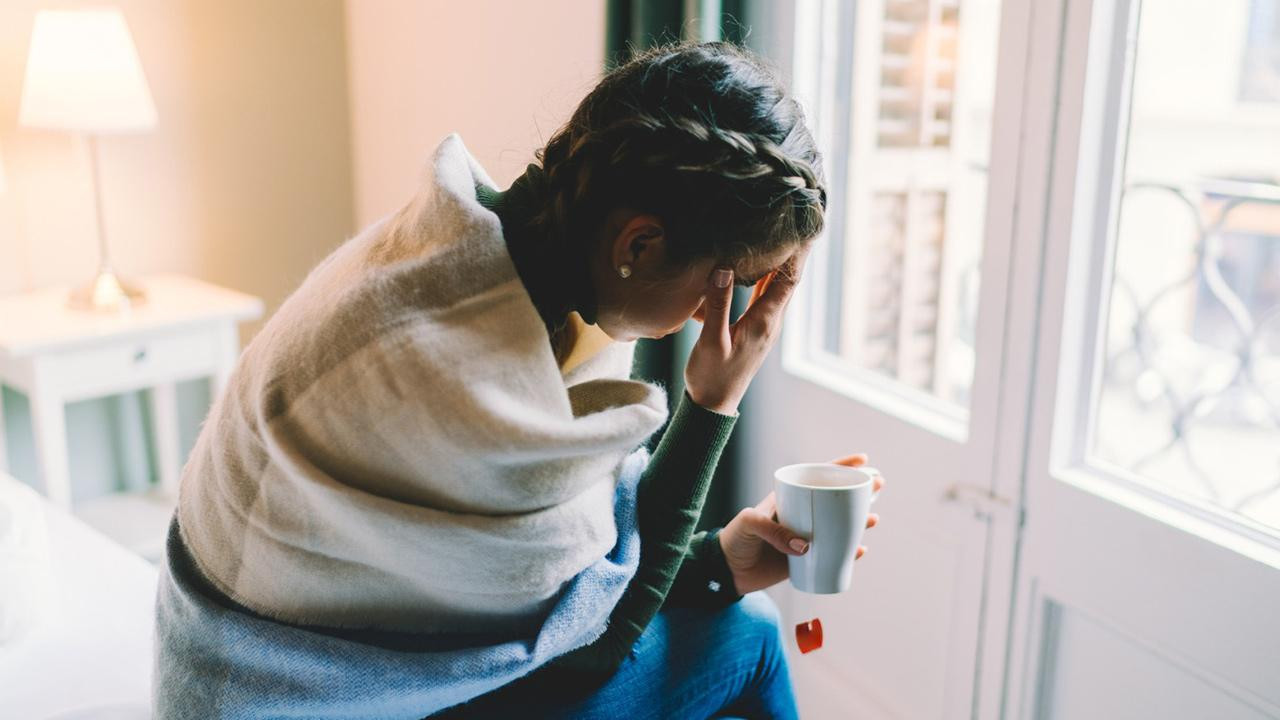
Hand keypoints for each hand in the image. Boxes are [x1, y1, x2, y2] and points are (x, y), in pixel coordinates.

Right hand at [684, 242, 812, 414]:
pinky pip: (764, 297)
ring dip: (777, 264)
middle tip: (791, 224)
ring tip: (776, 237)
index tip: (802, 230)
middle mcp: (770, 322)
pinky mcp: (753, 329)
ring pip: (775, 288)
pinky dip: (763, 278)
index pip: (788, 280)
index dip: (796, 254)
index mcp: (764, 321)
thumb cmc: (711, 376)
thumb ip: (719, 304)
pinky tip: (753, 267)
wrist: (712, 405)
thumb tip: (725, 269)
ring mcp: (763, 326)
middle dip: (791, 253)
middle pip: (786, 280)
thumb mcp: (712, 340)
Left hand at [719, 453, 883, 594]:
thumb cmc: (735, 539)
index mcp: (788, 498)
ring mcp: (805, 537)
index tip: (863, 461)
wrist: (727, 570)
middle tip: (878, 486)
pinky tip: (859, 550)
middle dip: (859, 491)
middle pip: (835, 500)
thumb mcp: (750, 524)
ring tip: (873, 518)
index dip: (840, 467)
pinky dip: (848, 553)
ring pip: (839, 526)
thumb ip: (774, 531)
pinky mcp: (806, 560)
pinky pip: (833, 555)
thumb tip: (806, 546)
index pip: (816, 476)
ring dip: (858, 521)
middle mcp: (801, 514)